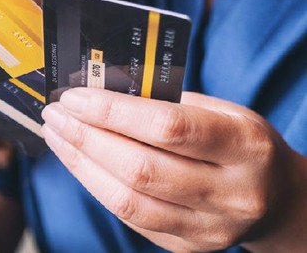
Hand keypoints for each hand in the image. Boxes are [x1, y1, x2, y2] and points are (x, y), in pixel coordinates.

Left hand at [41, 88, 306, 251]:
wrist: (274, 197)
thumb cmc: (237, 141)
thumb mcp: (219, 109)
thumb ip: (165, 101)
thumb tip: (98, 91)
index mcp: (245, 147)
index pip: (168, 128)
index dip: (112, 112)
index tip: (74, 97)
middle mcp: (231, 194)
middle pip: (139, 169)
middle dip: (85, 138)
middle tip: (55, 114)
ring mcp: (209, 228)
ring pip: (127, 200)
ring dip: (80, 164)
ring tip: (57, 135)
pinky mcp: (186, 247)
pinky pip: (129, 217)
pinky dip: (96, 185)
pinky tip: (78, 161)